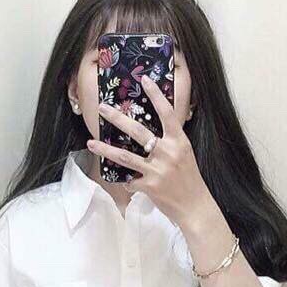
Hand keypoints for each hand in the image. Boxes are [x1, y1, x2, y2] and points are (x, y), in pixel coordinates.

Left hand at [87, 74, 211, 227]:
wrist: (195, 207)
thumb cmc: (189, 180)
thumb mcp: (185, 154)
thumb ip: (170, 142)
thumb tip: (150, 134)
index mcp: (179, 141)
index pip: (166, 112)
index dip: (155, 95)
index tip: (144, 79)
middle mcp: (168, 152)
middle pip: (137, 131)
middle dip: (117, 118)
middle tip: (102, 107)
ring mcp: (158, 169)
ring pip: (125, 156)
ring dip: (105, 149)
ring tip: (91, 143)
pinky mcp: (150, 186)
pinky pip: (131, 181)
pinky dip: (129, 182)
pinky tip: (130, 183)